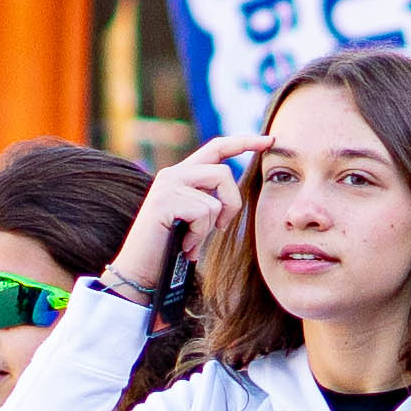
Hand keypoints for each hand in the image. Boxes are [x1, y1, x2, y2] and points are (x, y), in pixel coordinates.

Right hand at [120, 133, 269, 293]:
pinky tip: (184, 245)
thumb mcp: (193, 219)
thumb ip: (208, 200)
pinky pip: (203, 215)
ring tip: (191, 240)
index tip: (270, 140)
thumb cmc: (170, 248)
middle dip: (232, 204)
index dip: (244, 142)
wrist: (141, 270)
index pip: (217, 148)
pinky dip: (198, 236)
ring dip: (210, 227)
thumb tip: (231, 195)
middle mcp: (173, 174)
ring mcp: (167, 186)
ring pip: (216, 200)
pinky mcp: (164, 202)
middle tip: (220, 229)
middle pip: (224, 173)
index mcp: (181, 174)